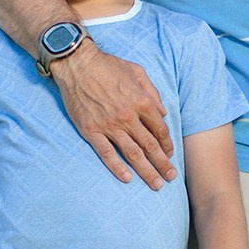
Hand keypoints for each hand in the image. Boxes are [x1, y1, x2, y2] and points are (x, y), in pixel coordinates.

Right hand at [53, 41, 174, 186]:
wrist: (77, 64)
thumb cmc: (108, 65)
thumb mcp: (137, 71)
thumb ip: (153, 92)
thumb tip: (164, 112)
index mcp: (141, 102)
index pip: (159, 129)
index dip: (167, 144)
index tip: (170, 154)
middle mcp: (128, 116)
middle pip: (150, 146)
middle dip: (162, 164)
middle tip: (171, 177)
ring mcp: (109, 125)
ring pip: (132, 153)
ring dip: (146, 171)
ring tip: (156, 184)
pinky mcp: (91, 130)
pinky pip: (106, 153)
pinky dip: (117, 167)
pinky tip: (127, 178)